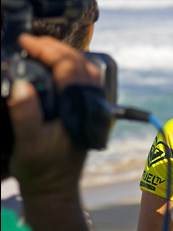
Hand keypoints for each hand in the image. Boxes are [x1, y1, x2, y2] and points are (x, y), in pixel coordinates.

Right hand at [7, 34, 100, 195]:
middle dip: (56, 48)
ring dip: (66, 56)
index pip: (69, 67)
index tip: (25, 42)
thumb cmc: (41, 168)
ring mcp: (91, 108)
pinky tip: (54, 67)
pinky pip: (84, 82)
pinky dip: (71, 68)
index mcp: (79, 108)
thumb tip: (22, 84)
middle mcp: (90, 105)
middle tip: (31, 41)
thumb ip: (25, 114)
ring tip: (41, 49)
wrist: (55, 188)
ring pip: (86, 71)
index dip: (47, 50)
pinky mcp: (87, 113)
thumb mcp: (27, 143)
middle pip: (80, 64)